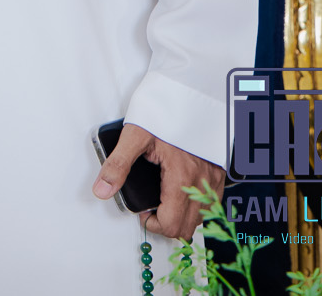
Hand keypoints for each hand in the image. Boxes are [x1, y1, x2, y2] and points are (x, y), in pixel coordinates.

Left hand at [95, 122, 225, 238]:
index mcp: (182, 176)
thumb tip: (102, 190)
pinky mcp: (219, 172)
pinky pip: (211, 201)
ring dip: (182, 216)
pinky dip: (195, 205)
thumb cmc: (164, 111)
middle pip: (189, 227)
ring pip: (202, 217)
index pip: (172, 224)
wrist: (189, 94)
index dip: (152, 223)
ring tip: (163, 199)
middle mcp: (202, 181)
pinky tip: (179, 191)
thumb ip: (118, 166)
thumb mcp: (135, 135)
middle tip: (151, 207)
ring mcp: (214, 178)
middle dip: (166, 224)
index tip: (142, 210)